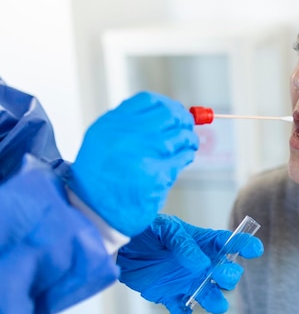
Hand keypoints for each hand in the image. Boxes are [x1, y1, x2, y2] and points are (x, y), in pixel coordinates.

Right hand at [69, 92, 198, 235]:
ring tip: (189, 144)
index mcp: (112, 124)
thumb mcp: (104, 141)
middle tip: (188, 126)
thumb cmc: (101, 178)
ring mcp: (143, 155)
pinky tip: (183, 160)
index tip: (176, 111)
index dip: (168, 105)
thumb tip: (170, 113)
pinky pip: (181, 160)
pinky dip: (186, 157)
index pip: (149, 101)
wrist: (94, 212)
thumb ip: (132, 124)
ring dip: (189, 139)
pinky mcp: (157, 175)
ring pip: (180, 137)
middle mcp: (126, 136)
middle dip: (184, 120)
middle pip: (169, 116)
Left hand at [117, 214, 262, 313]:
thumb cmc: (148, 231)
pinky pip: (184, 312)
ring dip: (215, 301)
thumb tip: (200, 262)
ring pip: (211, 296)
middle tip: (221, 274)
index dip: (244, 246)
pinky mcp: (172, 297)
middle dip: (230, 276)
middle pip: (227, 274)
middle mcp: (202, 264)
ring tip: (213, 303)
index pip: (229, 243)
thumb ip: (183, 244)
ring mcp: (189, 282)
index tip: (254, 250)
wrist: (123, 247)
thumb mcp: (165, 229)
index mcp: (204, 243)